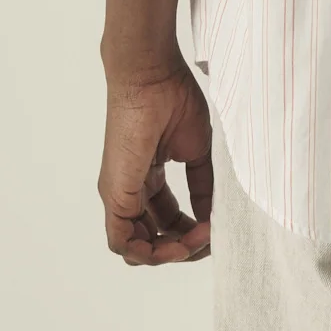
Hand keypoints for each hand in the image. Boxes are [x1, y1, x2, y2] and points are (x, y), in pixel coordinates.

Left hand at [98, 62, 213, 265]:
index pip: (167, 220)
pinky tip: (176, 245)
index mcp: (149, 178)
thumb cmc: (173, 99)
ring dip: (168, 253)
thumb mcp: (197, 151)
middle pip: (153, 238)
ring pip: (135, 247)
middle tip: (208, 239)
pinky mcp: (115, 194)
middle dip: (183, 247)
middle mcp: (131, 190)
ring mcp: (120, 194)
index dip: (192, 232)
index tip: (216, 228)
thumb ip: (203, 186)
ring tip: (195, 242)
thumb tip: (213, 217)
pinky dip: (147, 252)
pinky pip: (121, 241)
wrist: (151, 77)